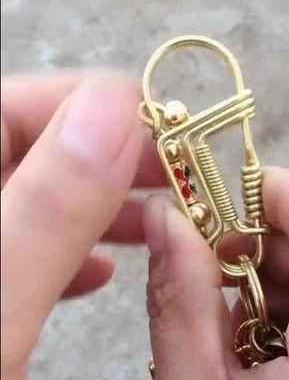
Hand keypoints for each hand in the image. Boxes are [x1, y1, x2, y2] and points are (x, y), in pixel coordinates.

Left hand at [1, 72, 162, 379]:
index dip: (102, 111)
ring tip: (157, 227)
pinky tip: (101, 273)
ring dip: (96, 208)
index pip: (18, 105)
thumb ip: (48, 209)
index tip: (175, 144)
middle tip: (180, 184)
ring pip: (31, 201)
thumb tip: (118, 109)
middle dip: (110, 160)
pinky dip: (64, 253)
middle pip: (28, 147)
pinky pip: (19, 248)